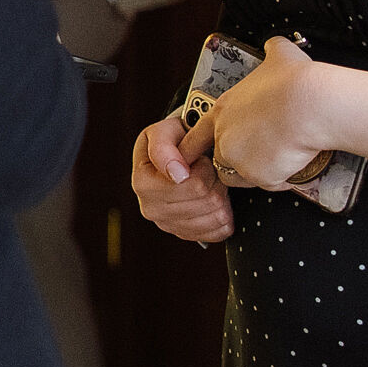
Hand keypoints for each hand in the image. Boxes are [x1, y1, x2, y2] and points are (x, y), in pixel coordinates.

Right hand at [131, 113, 233, 242]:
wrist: (176, 154)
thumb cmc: (172, 140)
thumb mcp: (164, 131)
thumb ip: (164, 148)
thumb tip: (178, 175)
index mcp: (142, 184)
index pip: (193, 184)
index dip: (206, 168)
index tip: (200, 158)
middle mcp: (150, 209)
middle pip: (207, 201)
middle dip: (216, 181)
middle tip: (211, 168)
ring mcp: (167, 225)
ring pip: (216, 217)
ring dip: (222, 196)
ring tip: (212, 181)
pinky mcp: (185, 235)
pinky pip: (220, 232)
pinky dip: (226, 214)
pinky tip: (216, 199)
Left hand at [180, 37, 327, 189]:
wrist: (311, 104)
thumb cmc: (297, 81)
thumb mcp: (280, 56)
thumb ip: (272, 51)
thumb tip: (276, 45)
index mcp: (223, 110)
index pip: (200, 134)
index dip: (199, 145)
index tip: (194, 155)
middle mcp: (225, 136)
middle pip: (222, 158)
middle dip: (241, 158)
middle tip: (266, 151)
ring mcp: (239, 158)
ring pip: (242, 175)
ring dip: (258, 171)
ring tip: (280, 157)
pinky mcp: (258, 175)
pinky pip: (269, 184)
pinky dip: (281, 179)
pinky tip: (293, 165)